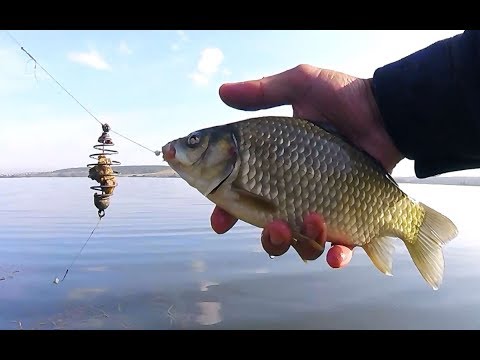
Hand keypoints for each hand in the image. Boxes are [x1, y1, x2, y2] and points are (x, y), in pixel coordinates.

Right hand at [210, 64, 403, 267]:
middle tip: (274, 225)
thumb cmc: (345, 97)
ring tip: (313, 223)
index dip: (227, 211)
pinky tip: (336, 254)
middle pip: (271, 229)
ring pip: (302, 244)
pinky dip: (336, 257)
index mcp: (277, 166)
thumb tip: (221, 91)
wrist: (387, 111)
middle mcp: (297, 191)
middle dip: (268, 237)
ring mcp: (324, 207)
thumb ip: (262, 92)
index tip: (219, 221)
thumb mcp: (301, 85)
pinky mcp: (352, 218)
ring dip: (300, 244)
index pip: (243, 194)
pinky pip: (341, 248)